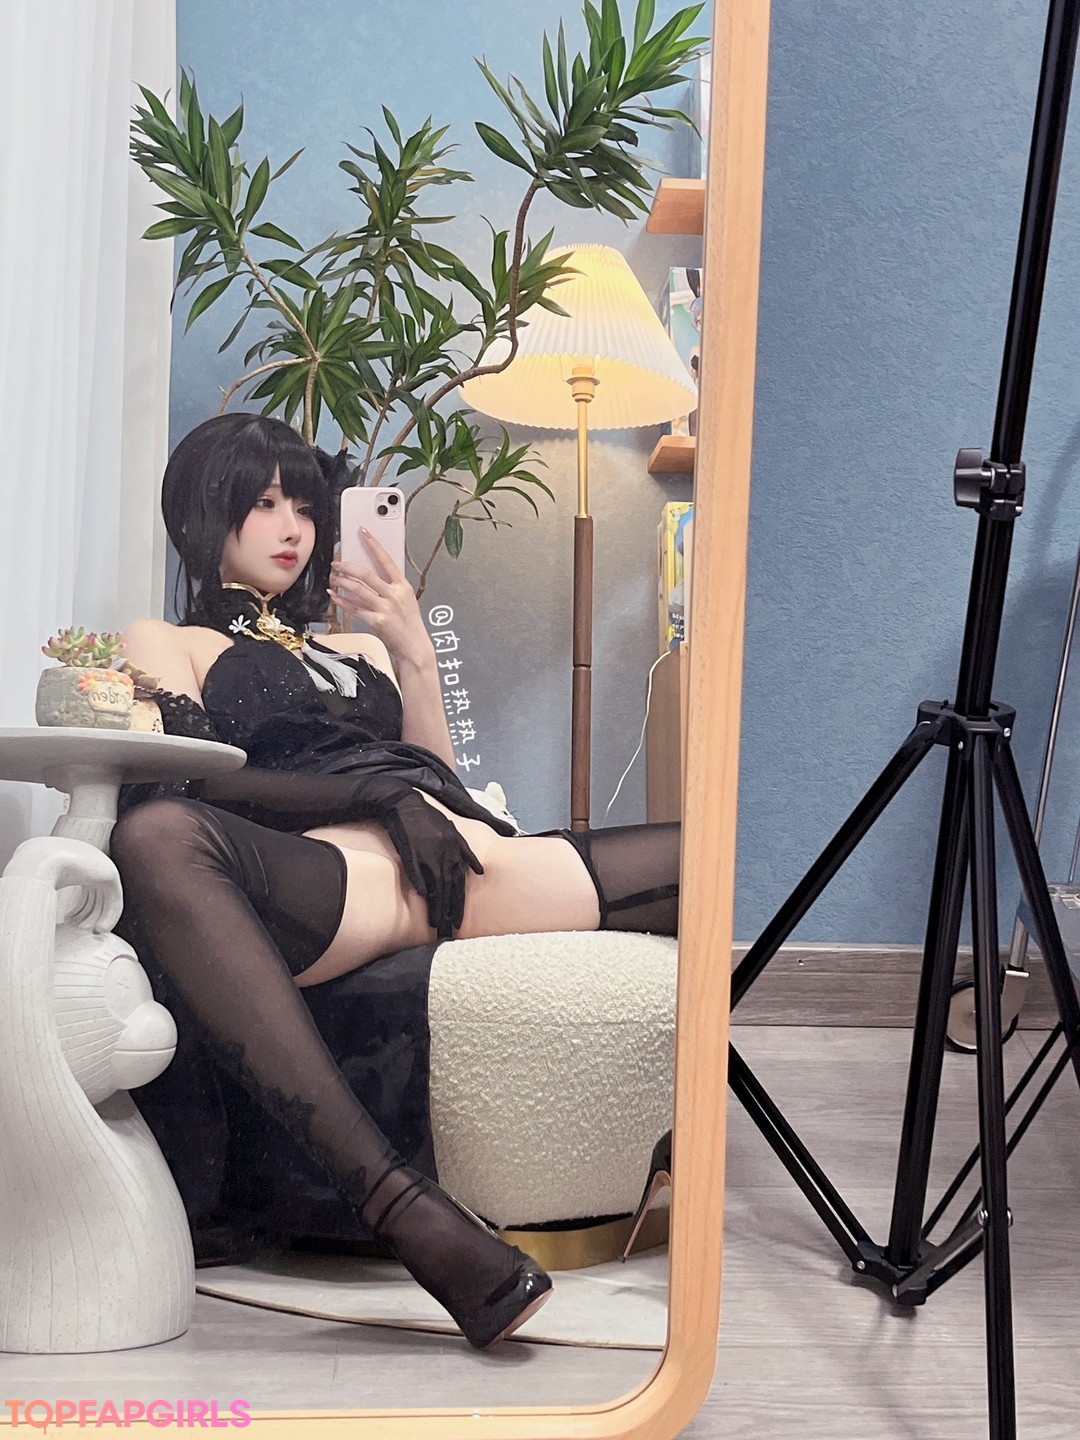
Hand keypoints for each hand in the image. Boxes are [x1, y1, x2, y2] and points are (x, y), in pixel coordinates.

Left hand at [329, 531, 428, 663]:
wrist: (414, 648)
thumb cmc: (410, 625)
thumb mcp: (406, 600)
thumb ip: (390, 587)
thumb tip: (370, 575)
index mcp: (403, 586)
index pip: (386, 560)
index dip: (374, 545)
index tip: (364, 533)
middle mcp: (394, 595)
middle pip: (366, 574)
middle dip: (347, 567)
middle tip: (337, 564)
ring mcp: (385, 608)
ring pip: (357, 589)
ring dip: (341, 582)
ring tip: (334, 579)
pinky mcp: (377, 621)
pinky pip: (354, 608)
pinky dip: (341, 601)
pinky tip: (335, 597)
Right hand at [378, 792, 484, 937]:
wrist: (405, 803)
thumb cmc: (428, 819)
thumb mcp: (452, 831)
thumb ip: (466, 851)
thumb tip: (480, 871)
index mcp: (456, 850)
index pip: (460, 883)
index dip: (459, 903)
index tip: (457, 921)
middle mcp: (446, 853)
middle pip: (451, 887)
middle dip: (450, 910)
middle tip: (450, 929)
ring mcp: (429, 853)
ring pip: (436, 885)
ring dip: (436, 906)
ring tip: (436, 924)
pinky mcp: (412, 852)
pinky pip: (417, 873)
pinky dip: (421, 886)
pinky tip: (423, 899)